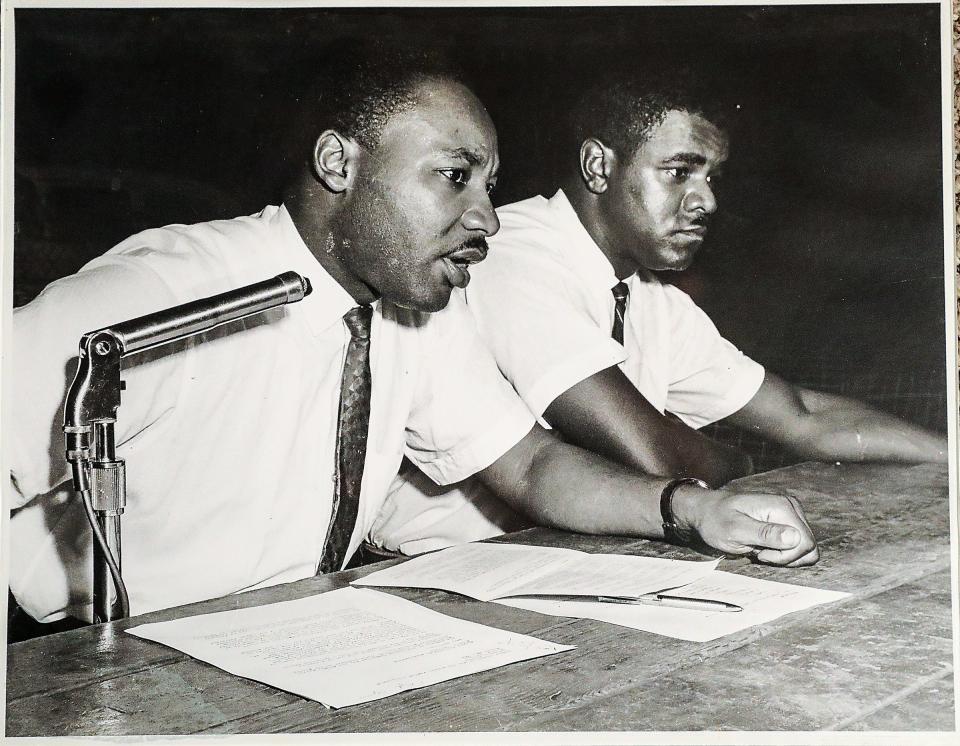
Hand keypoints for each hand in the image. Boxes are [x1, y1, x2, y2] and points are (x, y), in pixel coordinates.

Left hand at [673, 487, 819, 566]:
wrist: (707, 511)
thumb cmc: (716, 520)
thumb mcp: (735, 530)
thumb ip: (765, 534)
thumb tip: (796, 538)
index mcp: (782, 507)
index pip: (805, 543)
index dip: (785, 556)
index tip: (760, 554)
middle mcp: (791, 508)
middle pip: (808, 547)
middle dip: (784, 557)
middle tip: (758, 553)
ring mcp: (791, 514)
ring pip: (805, 549)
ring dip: (784, 557)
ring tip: (760, 550)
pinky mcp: (788, 523)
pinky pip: (798, 546)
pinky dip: (782, 553)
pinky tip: (764, 548)